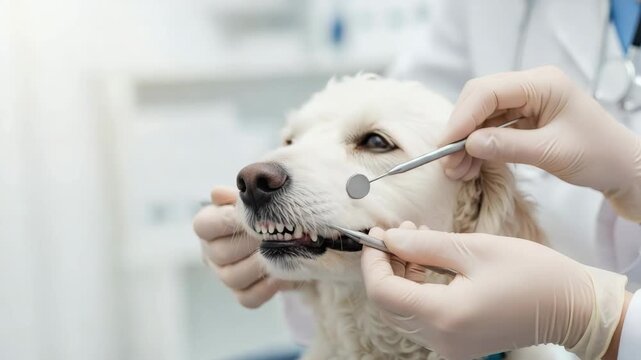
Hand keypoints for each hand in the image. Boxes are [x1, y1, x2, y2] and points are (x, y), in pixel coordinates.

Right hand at [193, 186, 288, 307]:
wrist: (290, 232)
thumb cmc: (266, 209)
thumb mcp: (255, 198)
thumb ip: (240, 195)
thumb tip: (218, 193)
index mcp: (208, 225)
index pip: (203, 226)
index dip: (227, 220)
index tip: (251, 214)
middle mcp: (211, 253)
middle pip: (220, 254)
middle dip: (250, 242)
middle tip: (275, 232)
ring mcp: (224, 276)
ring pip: (233, 278)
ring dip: (260, 264)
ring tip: (283, 252)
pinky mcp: (242, 294)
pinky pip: (249, 298)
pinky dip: (268, 287)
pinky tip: (286, 273)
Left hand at [361, 223, 629, 359]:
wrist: (571, 308)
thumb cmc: (531, 274)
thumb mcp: (474, 248)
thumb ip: (424, 245)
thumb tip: (388, 239)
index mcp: (444, 316)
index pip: (382, 292)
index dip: (372, 261)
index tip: (376, 233)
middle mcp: (440, 339)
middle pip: (387, 304)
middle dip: (385, 264)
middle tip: (397, 231)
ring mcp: (448, 346)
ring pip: (401, 309)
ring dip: (400, 273)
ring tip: (415, 238)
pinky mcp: (456, 343)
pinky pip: (420, 316)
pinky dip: (416, 287)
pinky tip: (427, 259)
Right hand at [440, 66, 640, 220]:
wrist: (621, 168)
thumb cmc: (597, 156)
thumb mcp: (551, 152)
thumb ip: (508, 146)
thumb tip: (468, 145)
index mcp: (542, 83)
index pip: (488, 92)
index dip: (462, 118)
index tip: (445, 145)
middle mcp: (531, 86)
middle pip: (479, 99)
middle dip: (460, 130)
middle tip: (447, 161)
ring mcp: (527, 100)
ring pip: (482, 115)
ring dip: (466, 142)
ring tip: (457, 171)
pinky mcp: (524, 117)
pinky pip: (492, 127)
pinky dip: (478, 146)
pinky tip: (470, 166)